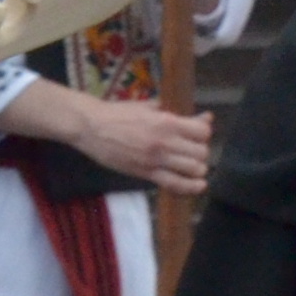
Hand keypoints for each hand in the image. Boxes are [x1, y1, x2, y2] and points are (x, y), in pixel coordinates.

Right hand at [41, 83, 210, 194]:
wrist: (91, 127)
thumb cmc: (118, 114)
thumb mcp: (148, 107)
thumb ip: (176, 115)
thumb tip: (204, 117)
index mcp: (167, 121)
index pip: (203, 132)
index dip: (203, 134)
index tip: (196, 135)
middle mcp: (166, 141)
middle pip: (202, 152)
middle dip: (200, 152)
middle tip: (191, 152)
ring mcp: (156, 159)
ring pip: (194, 169)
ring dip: (196, 169)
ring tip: (190, 167)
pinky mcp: (147, 173)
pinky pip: (176, 185)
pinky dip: (190, 188)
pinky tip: (197, 186)